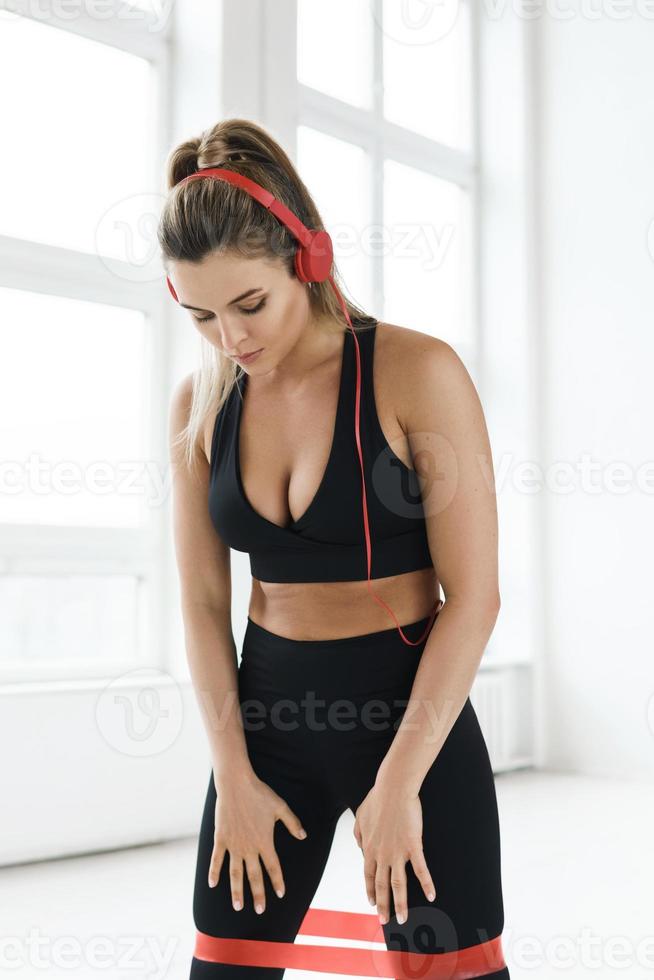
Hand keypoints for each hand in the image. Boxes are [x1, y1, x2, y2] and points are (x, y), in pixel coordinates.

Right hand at [209, 771, 307, 913]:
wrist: (236, 784)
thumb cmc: (259, 794)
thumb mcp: (280, 807)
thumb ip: (292, 823)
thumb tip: (303, 836)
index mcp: (265, 841)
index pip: (273, 867)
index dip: (277, 881)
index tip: (280, 894)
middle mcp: (249, 847)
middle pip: (254, 876)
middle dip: (258, 894)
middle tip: (260, 910)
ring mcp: (233, 845)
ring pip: (235, 874)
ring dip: (237, 891)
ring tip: (238, 907)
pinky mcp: (221, 838)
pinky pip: (216, 859)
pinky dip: (214, 872)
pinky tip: (212, 885)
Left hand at [353, 781, 435, 925]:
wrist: (393, 788)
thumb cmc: (377, 799)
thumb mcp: (361, 816)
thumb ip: (358, 834)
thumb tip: (359, 846)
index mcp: (369, 847)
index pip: (368, 875)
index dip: (370, 890)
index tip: (372, 903)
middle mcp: (381, 854)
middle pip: (381, 885)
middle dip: (383, 905)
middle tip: (385, 921)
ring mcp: (397, 852)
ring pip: (399, 884)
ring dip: (401, 903)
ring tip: (403, 919)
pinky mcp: (414, 846)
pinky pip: (421, 870)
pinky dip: (427, 884)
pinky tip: (431, 896)